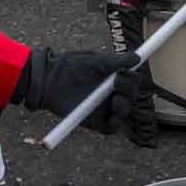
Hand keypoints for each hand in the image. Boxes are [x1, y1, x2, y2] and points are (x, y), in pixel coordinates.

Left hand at [15, 47, 141, 133]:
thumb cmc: (70, 67)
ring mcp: (103, 109)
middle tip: (118, 82)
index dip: (133, 79)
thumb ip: (115, 61)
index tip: (126, 72)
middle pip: (130, 97)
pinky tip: (112, 118)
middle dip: (129, 91)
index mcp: (113, 78)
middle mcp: (111, 94)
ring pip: (123, 113)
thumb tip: (137, 58)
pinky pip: (110, 128)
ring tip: (115, 100)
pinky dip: (114, 124)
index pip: (131, 81)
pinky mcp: (95, 122)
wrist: (48, 79)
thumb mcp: (94, 61)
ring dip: (124, 107)